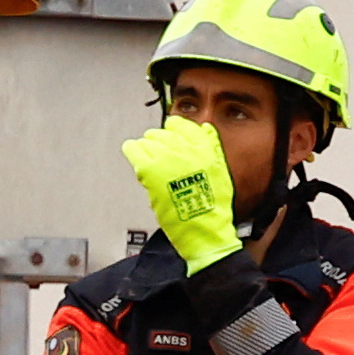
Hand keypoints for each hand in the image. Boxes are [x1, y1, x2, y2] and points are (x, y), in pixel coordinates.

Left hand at [122, 116, 239, 267]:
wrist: (202, 229)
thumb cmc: (212, 207)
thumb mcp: (221, 172)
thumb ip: (213, 147)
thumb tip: (206, 128)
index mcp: (205, 148)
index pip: (182, 125)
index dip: (174, 131)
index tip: (171, 138)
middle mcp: (185, 149)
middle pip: (162, 133)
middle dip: (159, 143)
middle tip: (160, 157)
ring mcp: (166, 157)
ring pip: (147, 140)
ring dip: (147, 150)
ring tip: (150, 163)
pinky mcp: (149, 169)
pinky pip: (133, 149)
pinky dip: (132, 150)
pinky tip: (134, 156)